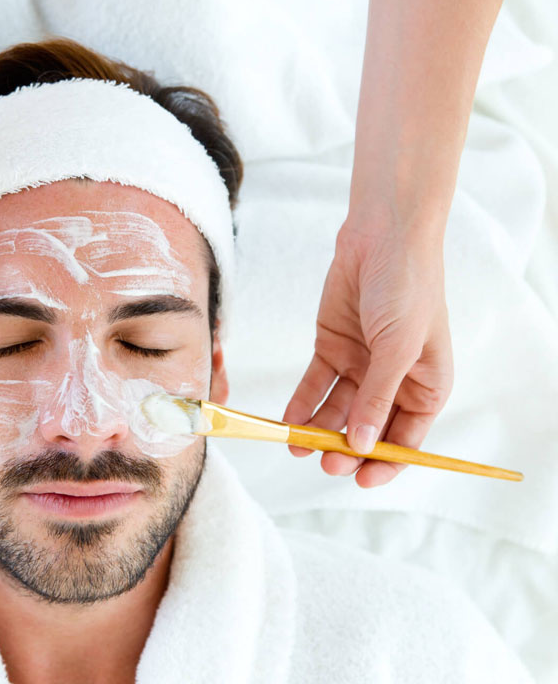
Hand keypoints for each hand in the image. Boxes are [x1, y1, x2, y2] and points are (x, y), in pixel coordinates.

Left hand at [283, 221, 453, 486]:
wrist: (382, 236)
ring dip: (319, 430)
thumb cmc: (407, 287)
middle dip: (347, 448)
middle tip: (326, 461)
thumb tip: (364, 445)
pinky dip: (302, 404)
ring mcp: (361, 364)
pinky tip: (288, 422)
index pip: (407, 437)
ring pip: (337, 410)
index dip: (386, 462)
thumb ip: (378, 397)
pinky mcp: (333, 347)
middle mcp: (393, 380)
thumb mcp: (397, 347)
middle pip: (368, 428)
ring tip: (298, 446)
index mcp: (426, 385)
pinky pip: (316, 384)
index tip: (361, 480)